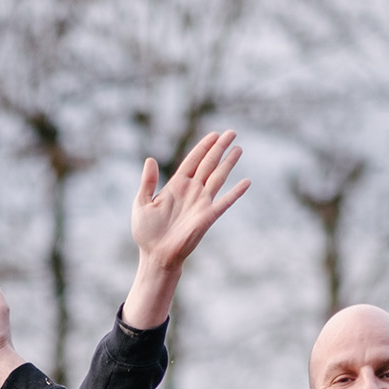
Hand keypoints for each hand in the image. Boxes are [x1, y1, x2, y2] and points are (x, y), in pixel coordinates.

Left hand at [122, 130, 249, 329]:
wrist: (156, 255)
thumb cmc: (146, 233)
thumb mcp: (141, 203)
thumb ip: (147, 182)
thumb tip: (150, 159)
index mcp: (176, 186)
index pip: (193, 160)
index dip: (203, 146)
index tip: (213, 134)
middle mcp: (191, 191)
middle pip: (208, 163)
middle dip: (219, 148)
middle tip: (232, 132)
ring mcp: (201, 203)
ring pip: (218, 177)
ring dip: (228, 163)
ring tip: (239, 148)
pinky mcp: (207, 217)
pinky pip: (225, 202)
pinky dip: (236, 193)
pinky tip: (246, 182)